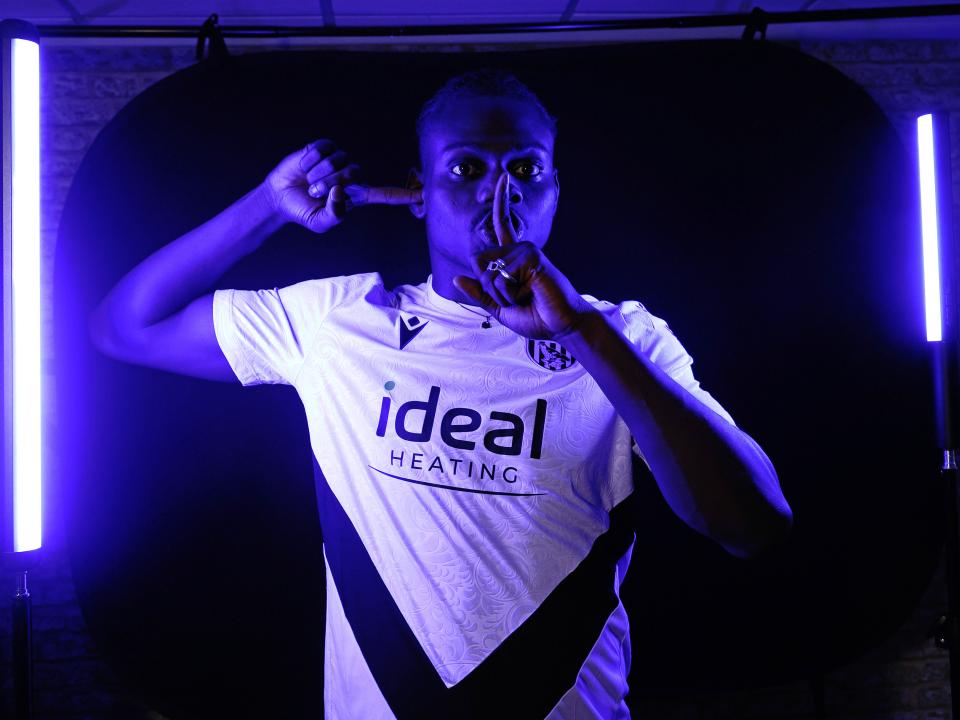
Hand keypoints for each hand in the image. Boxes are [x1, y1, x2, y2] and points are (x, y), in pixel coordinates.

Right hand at [265, 139, 421, 233]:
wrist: (279, 197)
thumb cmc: (303, 211)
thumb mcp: (320, 223)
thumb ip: (334, 215)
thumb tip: (340, 192)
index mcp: (357, 195)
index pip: (386, 195)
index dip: (404, 196)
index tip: (424, 196)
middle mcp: (352, 176)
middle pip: (354, 174)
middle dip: (330, 183)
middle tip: (314, 191)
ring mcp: (338, 160)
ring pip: (337, 161)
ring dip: (318, 174)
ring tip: (308, 182)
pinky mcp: (323, 148)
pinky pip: (323, 149)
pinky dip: (310, 161)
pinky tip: (304, 167)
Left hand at [453, 173, 594, 339]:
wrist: (561, 326)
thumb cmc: (536, 317)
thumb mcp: (500, 308)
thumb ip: (479, 293)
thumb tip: (456, 278)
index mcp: (513, 257)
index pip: (503, 224)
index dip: (501, 201)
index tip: (505, 178)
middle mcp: (519, 249)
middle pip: (477, 261)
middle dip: (488, 288)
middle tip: (515, 297)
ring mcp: (525, 251)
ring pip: (488, 273)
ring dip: (501, 294)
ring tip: (526, 296)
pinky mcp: (531, 257)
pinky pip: (500, 278)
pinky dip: (509, 294)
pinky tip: (530, 293)